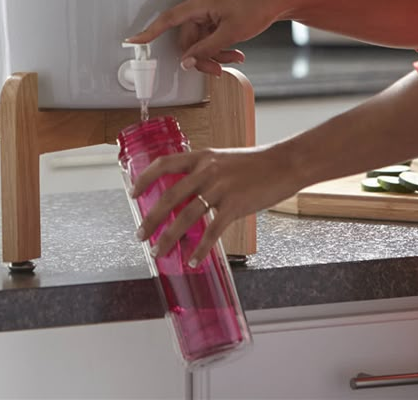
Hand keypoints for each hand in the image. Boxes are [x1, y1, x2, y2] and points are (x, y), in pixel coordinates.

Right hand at [127, 0, 287, 74]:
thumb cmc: (257, 8)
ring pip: (201, 39)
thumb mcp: (231, 33)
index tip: (133, 40)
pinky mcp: (220, 14)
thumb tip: (186, 61)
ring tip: (234, 59)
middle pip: (188, 37)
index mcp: (200, 3)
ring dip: (215, 53)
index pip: (169, 19)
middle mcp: (202, 4)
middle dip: (201, 56)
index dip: (150, 31)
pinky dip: (221, 46)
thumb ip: (206, 49)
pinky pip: (212, 34)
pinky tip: (236, 53)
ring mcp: (211, 9)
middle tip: (217, 70)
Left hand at [130, 144, 299, 266]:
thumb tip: (188, 191)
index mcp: (202, 157)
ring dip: (169, 237)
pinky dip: (200, 249)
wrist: (284, 163)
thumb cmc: (256, 163)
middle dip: (151, 218)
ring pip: (186, 216)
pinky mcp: (235, 205)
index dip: (145, 178)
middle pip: (169, 195)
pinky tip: (193, 260)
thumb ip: (205, 172)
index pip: (164, 163)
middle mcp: (207, 171)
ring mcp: (221, 188)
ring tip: (160, 251)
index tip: (133, 192)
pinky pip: (212, 231)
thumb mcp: (224, 160)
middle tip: (140, 234)